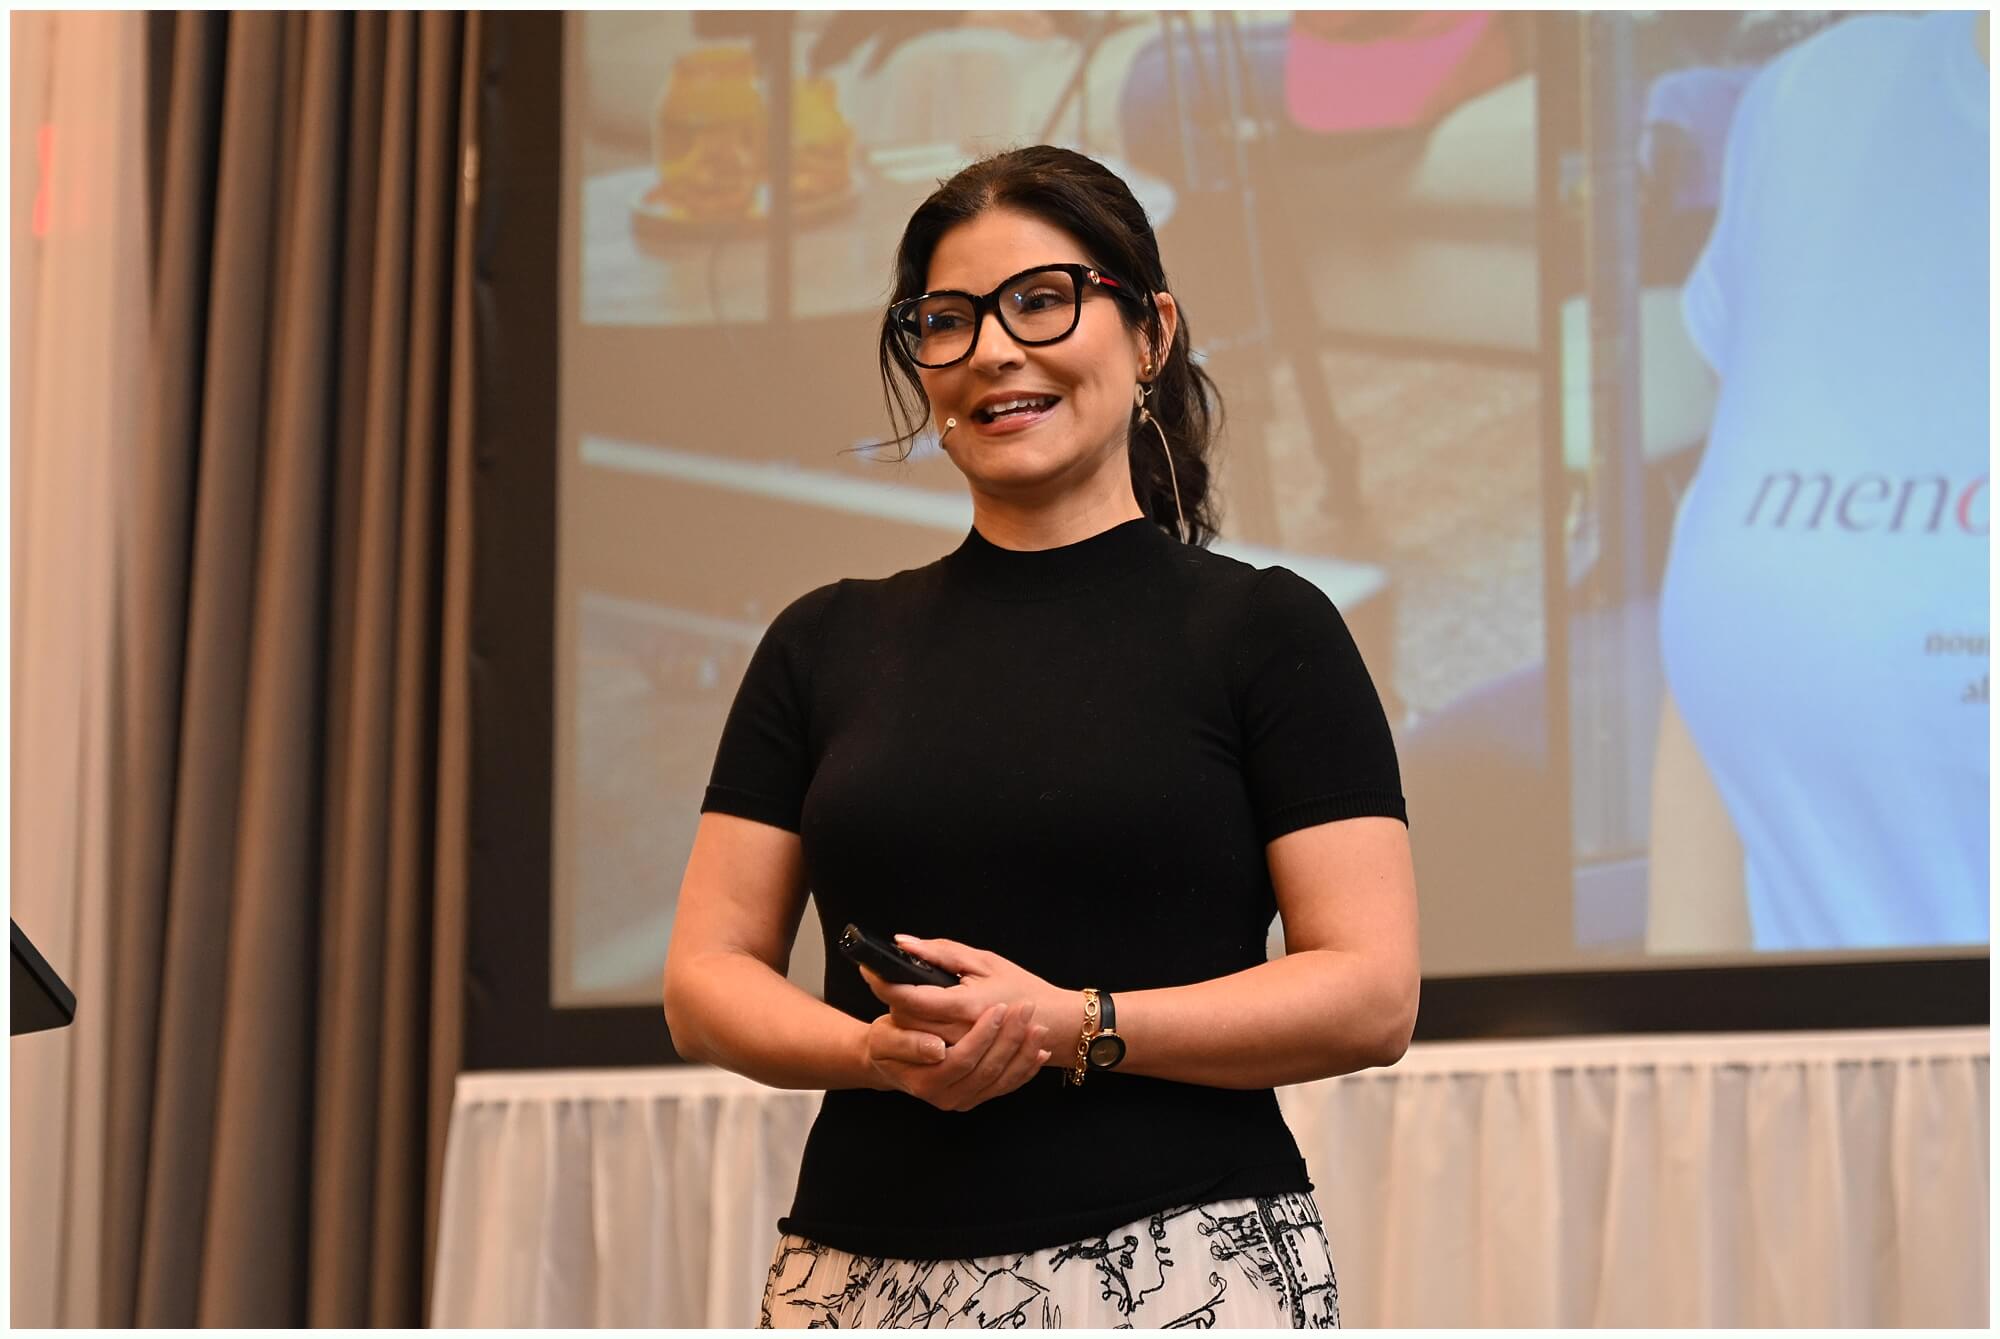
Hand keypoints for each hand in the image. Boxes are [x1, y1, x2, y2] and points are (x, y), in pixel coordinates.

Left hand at [857, 936, 1070, 1050]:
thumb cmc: (1019, 987)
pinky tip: (924, 1027)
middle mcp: (960, 1035)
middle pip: (905, 1021)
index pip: (910, 998)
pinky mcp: (964, 1072)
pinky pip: (928, 1055)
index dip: (885, 983)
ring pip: (913, 1039)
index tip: (870, 969)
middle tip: (888, 980)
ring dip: (905, 1021)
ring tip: (909, 1005)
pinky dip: (921, 1038)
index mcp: (965, 1006)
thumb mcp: (984, 961)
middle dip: (894, 1001)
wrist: (1052, 1022)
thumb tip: (903, 943)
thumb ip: (941, 953)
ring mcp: (961, 1057)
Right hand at [863, 1003, 1051, 1111]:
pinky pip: (1008, 1085)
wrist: (892, 1060)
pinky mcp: (978, 1096)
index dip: (982, 1035)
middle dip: (1010, 1037)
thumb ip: (908, 1042)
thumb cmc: (888, 1042)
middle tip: (1024, 1008)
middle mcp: (947, 1098)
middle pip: (987, 1069)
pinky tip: (1039, 1049)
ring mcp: (964, 1099)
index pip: (961, 1060)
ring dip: (1023, 1052)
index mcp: (926, 1082)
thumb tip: (935, 1049)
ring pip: (1002, 1079)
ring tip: (1036, 1025)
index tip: (998, 1008)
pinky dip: (1026, 1067)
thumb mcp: (886, 1037)